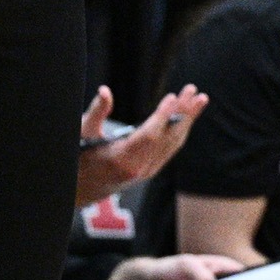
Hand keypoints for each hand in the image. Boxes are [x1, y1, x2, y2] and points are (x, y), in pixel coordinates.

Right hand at [77, 84, 208, 206]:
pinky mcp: (151, 170)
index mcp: (120, 160)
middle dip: (184, 113)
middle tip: (194, 92)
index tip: (173, 97)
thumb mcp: (82, 134)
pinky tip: (189, 115)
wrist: (82, 188)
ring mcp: (147, 171)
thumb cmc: (79, 157)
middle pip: (167, 137)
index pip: (149, 136)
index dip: (163, 116)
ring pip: (173, 142)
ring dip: (188, 119)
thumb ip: (96, 113)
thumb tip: (104, 91)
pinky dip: (181, 130)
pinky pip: (171, 148)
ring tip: (199, 98)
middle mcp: (137, 168)